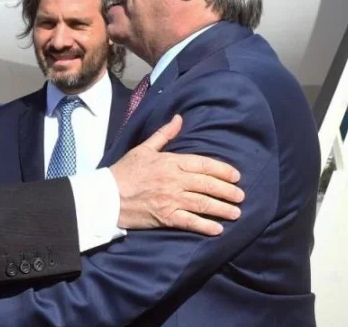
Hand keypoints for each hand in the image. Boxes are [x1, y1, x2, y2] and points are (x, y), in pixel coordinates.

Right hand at [110, 114, 243, 235]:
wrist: (106, 196)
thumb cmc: (125, 171)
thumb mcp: (144, 148)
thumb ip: (164, 134)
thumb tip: (179, 118)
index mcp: (170, 162)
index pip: (203, 164)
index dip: (222, 170)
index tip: (236, 176)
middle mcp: (174, 180)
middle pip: (208, 185)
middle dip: (227, 191)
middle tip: (241, 196)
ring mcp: (170, 199)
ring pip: (203, 204)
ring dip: (222, 209)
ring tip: (236, 213)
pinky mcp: (165, 217)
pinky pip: (189, 222)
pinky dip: (205, 226)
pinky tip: (218, 229)